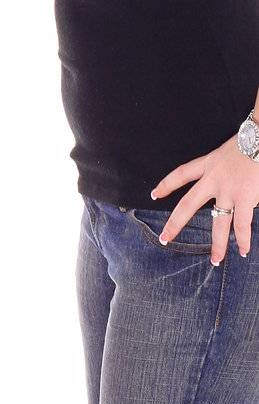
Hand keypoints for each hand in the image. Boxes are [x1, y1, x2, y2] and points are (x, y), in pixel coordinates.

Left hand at [150, 134, 258, 260]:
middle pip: (188, 204)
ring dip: (218, 244)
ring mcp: (228, 191)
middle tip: (164, 238)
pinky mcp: (244, 198)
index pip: (180, 174)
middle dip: (175, 223)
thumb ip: (223, 170)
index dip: (166, 184)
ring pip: (218, 223)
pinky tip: (242, 250)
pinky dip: (243, 239)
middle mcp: (213, 179)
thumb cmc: (249, 143)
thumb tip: (228, 188)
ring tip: (215, 260)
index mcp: (208, 164)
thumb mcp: (227, 152)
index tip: (155, 194)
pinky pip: (242, 224)